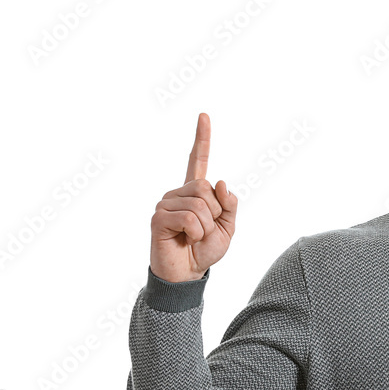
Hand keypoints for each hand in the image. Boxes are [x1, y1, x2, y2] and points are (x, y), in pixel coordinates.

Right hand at [149, 113, 237, 282]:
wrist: (188, 273)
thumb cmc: (204, 250)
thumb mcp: (227, 228)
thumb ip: (229, 205)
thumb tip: (220, 181)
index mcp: (195, 193)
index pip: (197, 161)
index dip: (202, 139)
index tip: (204, 116)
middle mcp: (177, 193)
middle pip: (206, 187)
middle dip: (215, 212)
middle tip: (204, 230)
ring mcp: (165, 203)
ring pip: (200, 204)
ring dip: (205, 226)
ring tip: (194, 237)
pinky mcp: (159, 217)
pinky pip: (189, 218)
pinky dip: (195, 232)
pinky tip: (185, 239)